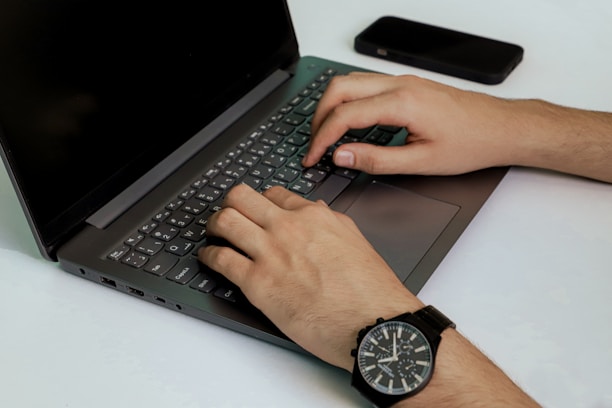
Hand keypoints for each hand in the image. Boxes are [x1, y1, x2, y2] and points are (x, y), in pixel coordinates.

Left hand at [197, 184, 421, 370]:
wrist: (373, 324)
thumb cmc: (370, 291)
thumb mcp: (354, 242)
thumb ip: (329, 224)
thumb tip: (314, 212)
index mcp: (315, 217)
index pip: (274, 194)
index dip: (260, 202)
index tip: (255, 211)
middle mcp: (290, 228)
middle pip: (242, 197)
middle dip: (230, 203)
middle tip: (227, 215)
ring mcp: (271, 253)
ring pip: (225, 220)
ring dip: (214, 225)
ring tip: (213, 234)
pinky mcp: (258, 283)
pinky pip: (219, 258)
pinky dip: (208, 256)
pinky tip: (209, 259)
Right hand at [302, 72, 519, 175]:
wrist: (501, 128)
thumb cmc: (471, 143)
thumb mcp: (421, 163)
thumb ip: (376, 160)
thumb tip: (342, 156)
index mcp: (402, 103)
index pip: (345, 115)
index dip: (322, 138)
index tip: (313, 157)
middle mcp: (399, 85)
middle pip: (339, 88)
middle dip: (319, 117)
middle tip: (314, 144)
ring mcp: (403, 81)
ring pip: (350, 82)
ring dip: (331, 106)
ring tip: (326, 135)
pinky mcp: (407, 85)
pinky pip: (365, 85)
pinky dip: (348, 102)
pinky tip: (349, 123)